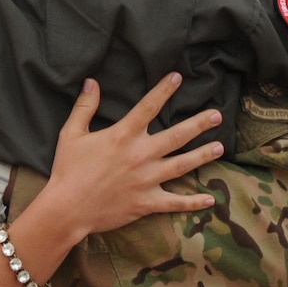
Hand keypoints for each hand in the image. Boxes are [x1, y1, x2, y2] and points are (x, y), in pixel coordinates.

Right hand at [43, 72, 222, 238]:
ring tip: (220, 147)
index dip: (164, 90)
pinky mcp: (147, 203)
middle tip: (217, 115)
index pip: (148, 107)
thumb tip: (92, 81)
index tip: (178, 77)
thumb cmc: (68, 170)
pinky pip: (175, 203)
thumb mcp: (72, 133)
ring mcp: (146, 180)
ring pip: (182, 165)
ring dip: (203, 155)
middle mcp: (140, 155)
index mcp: (123, 135)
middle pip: (176, 136)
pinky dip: (193, 202)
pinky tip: (210, 198)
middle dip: (199, 124)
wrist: (67, 209)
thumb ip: (85, 106)